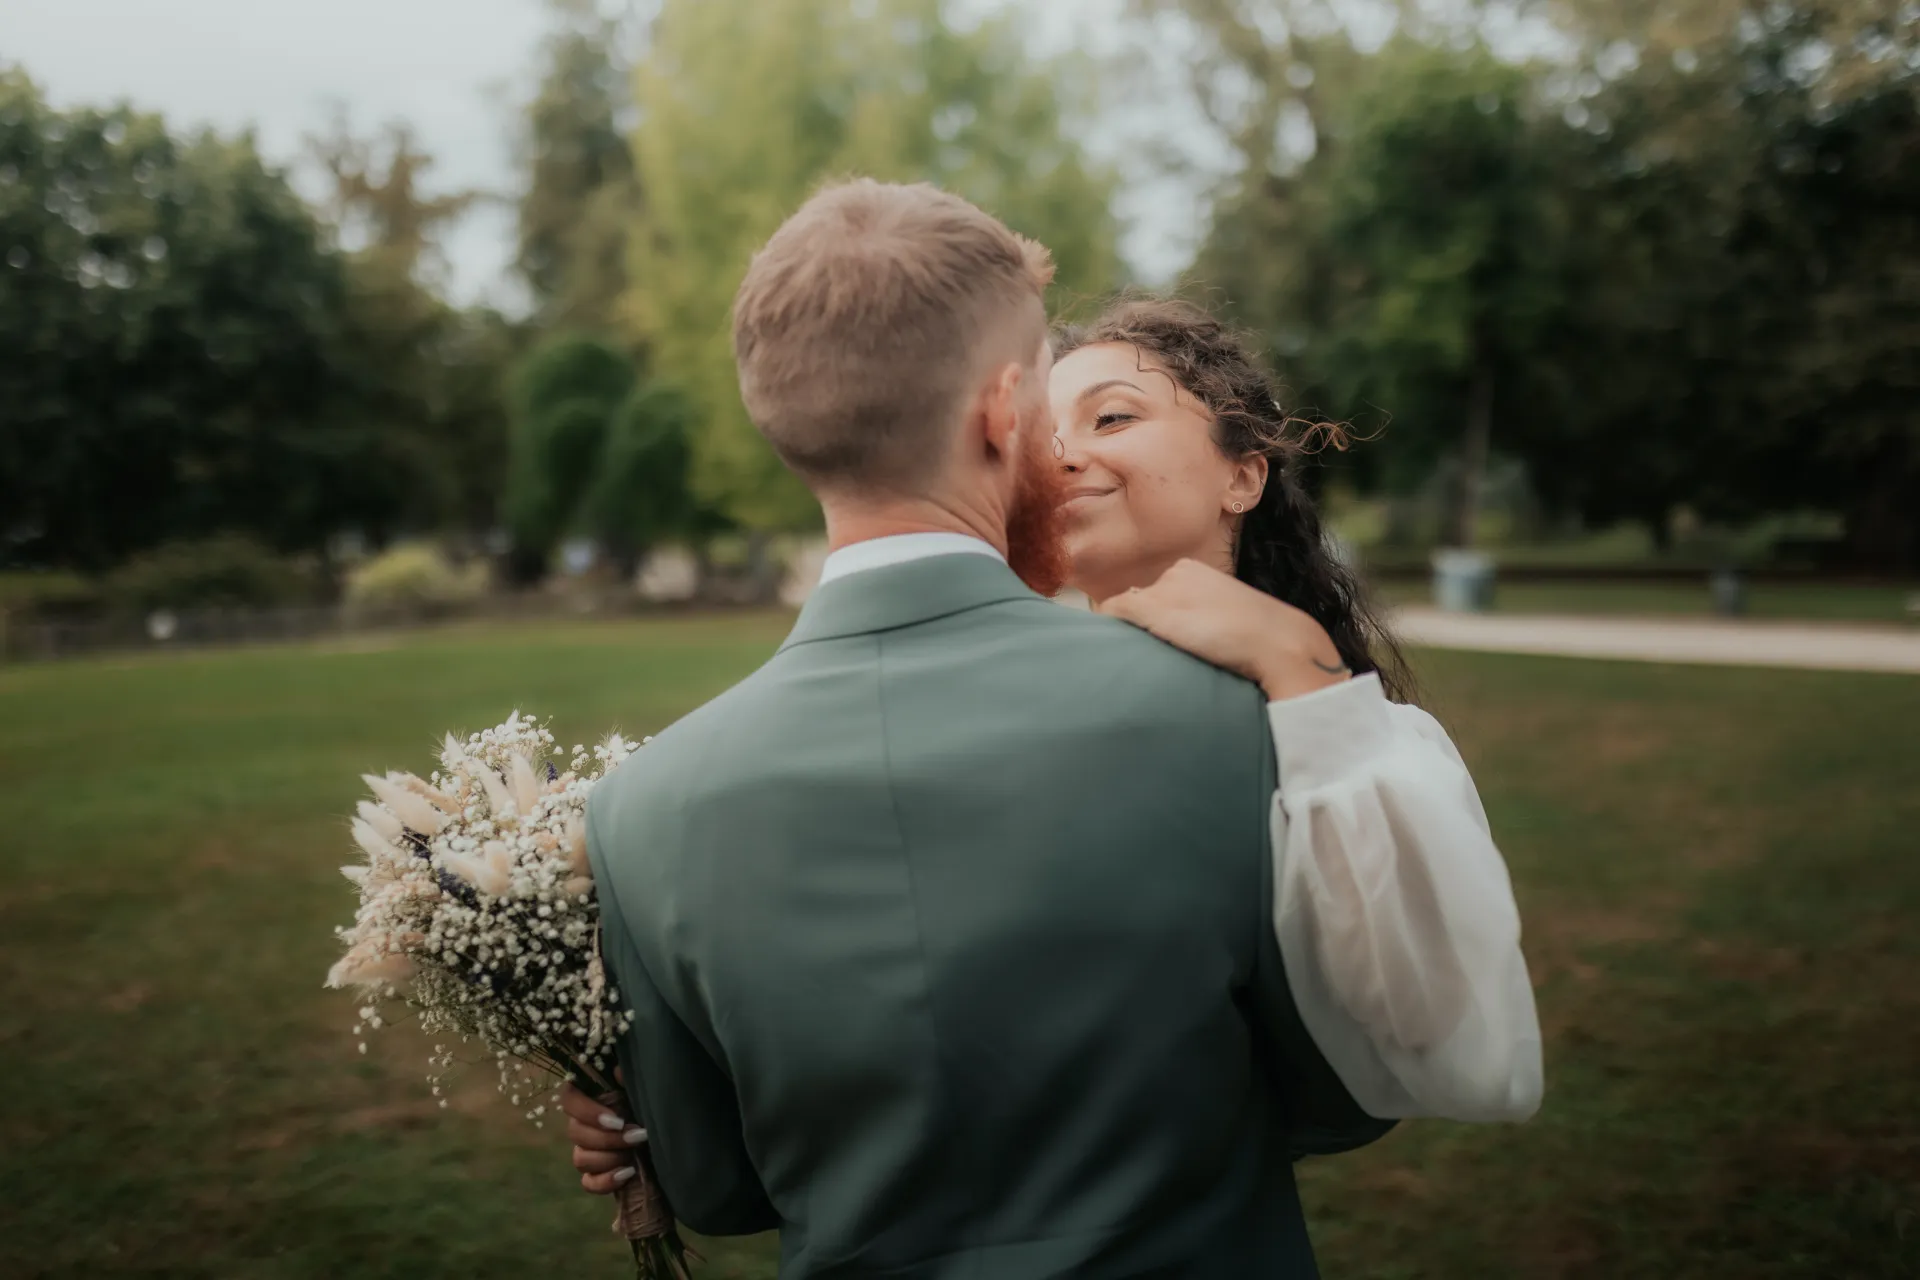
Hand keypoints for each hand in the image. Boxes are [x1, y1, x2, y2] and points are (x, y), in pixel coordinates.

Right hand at [560, 1079, 648, 1194]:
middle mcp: (583, 1125)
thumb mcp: (644, 1090)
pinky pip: (588, 1183)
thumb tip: (618, 1070)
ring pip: (580, 1158)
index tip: (617, 1121)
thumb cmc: (652, 1106)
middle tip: (638, 1137)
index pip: (569, 1099)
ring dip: (609, 1159)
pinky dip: (605, 1181)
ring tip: (634, 1157)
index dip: (588, 1112)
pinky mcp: (594, 1176)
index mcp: (591, 1099)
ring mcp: (586, 1152)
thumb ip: (629, 1078)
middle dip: (608, 1139)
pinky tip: (626, 1174)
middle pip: (575, 1133)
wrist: (667, 1136)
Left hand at [1098, 558, 1350, 701]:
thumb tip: (1174, 628)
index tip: (1168, 640)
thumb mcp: (1224, 615)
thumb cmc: (1255, 637)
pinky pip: (1113, 612)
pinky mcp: (1155, 608)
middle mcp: (1175, 573)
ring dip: (1129, 630)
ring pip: (1126, 608)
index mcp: (1194, 570)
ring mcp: (1164, 589)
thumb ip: (1197, 614)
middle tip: (1160, 648)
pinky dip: (1109, 626)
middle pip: (1140, 599)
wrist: (1276, 641)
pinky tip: (1118, 646)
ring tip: (1149, 653)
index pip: (1156, 592)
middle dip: (1140, 622)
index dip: (1154, 618)